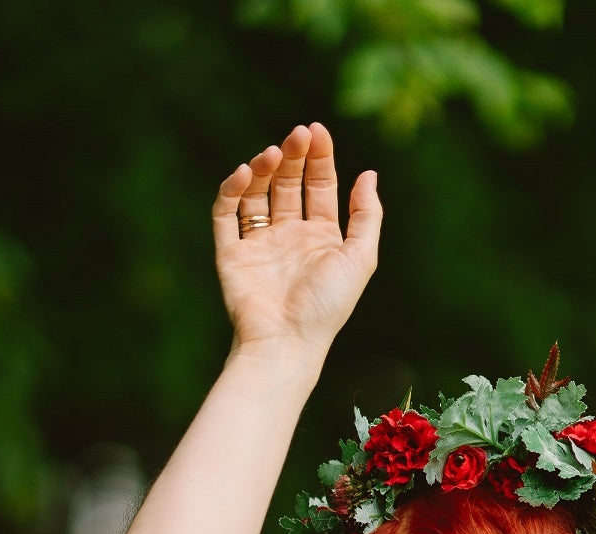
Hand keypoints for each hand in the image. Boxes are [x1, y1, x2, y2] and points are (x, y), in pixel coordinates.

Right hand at [212, 122, 380, 359]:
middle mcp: (291, 237)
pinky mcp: (231, 252)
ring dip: (264, 169)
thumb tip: (369, 173)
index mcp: (323, 238)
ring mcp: (260, 243)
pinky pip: (226, 213)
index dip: (319, 157)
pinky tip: (246, 174)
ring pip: (258, 193)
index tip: (316, 131)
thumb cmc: (327, 305)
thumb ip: (367, 217)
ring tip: (272, 155)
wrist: (287, 341)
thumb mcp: (360, 258)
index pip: (320, 187)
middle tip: (296, 136)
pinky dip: (233, 190)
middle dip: (293, 157)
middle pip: (289, 184)